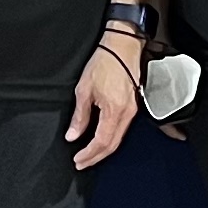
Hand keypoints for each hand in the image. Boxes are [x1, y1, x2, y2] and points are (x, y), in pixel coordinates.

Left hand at [64, 28, 140, 170]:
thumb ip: (80, 116)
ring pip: (118, 138)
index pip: (101, 141)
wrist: (123, 45)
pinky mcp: (133, 105)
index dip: (89, 154)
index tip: (78, 159)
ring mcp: (132, 110)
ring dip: (103, 149)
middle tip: (81, 162)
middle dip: (96, 157)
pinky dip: (111, 138)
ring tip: (88, 155)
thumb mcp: (84, 89)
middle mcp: (127, 114)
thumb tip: (73, 135)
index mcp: (115, 110)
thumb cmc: (105, 62)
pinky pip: (122, 129)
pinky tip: (101, 141)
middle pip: (112, 145)